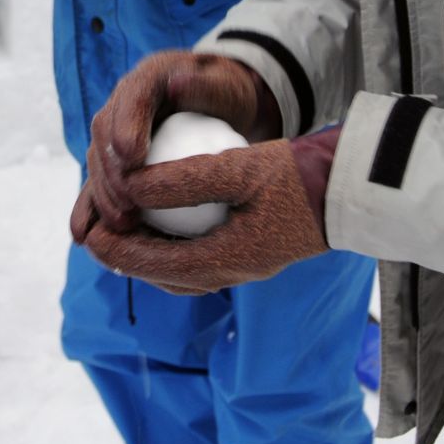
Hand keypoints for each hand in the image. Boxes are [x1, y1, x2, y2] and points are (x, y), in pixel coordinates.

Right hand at [69, 51, 281, 241]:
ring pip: (97, 159)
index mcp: (148, 77)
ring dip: (103, 194)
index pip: (131, 96)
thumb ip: (204, 86)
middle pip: (104, 131)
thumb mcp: (225, 87)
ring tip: (120, 225)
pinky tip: (84, 237)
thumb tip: (177, 84)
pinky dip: (88, 208)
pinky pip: (98, 182)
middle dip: (110, 169)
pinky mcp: (114, 157)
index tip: (131, 158)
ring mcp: (115, 130)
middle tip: (127, 202)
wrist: (219, 106)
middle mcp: (123, 101)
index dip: (126, 126)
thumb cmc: (228, 96)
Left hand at [80, 139, 329, 295]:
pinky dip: (175, 247)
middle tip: (97, 231)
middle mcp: (233, 272)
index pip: (155, 265)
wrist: (353, 189)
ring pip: (182, 272)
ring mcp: (246, 264)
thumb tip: (130, 187)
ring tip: (124, 228)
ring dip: (149, 254)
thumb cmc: (298, 175)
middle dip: (127, 257)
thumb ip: (182, 180)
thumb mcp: (237, 169)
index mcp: (226, 260)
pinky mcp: (254, 251)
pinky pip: (202, 259)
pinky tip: (166, 221)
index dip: (116, 250)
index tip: (89, 231)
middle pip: (165, 275)